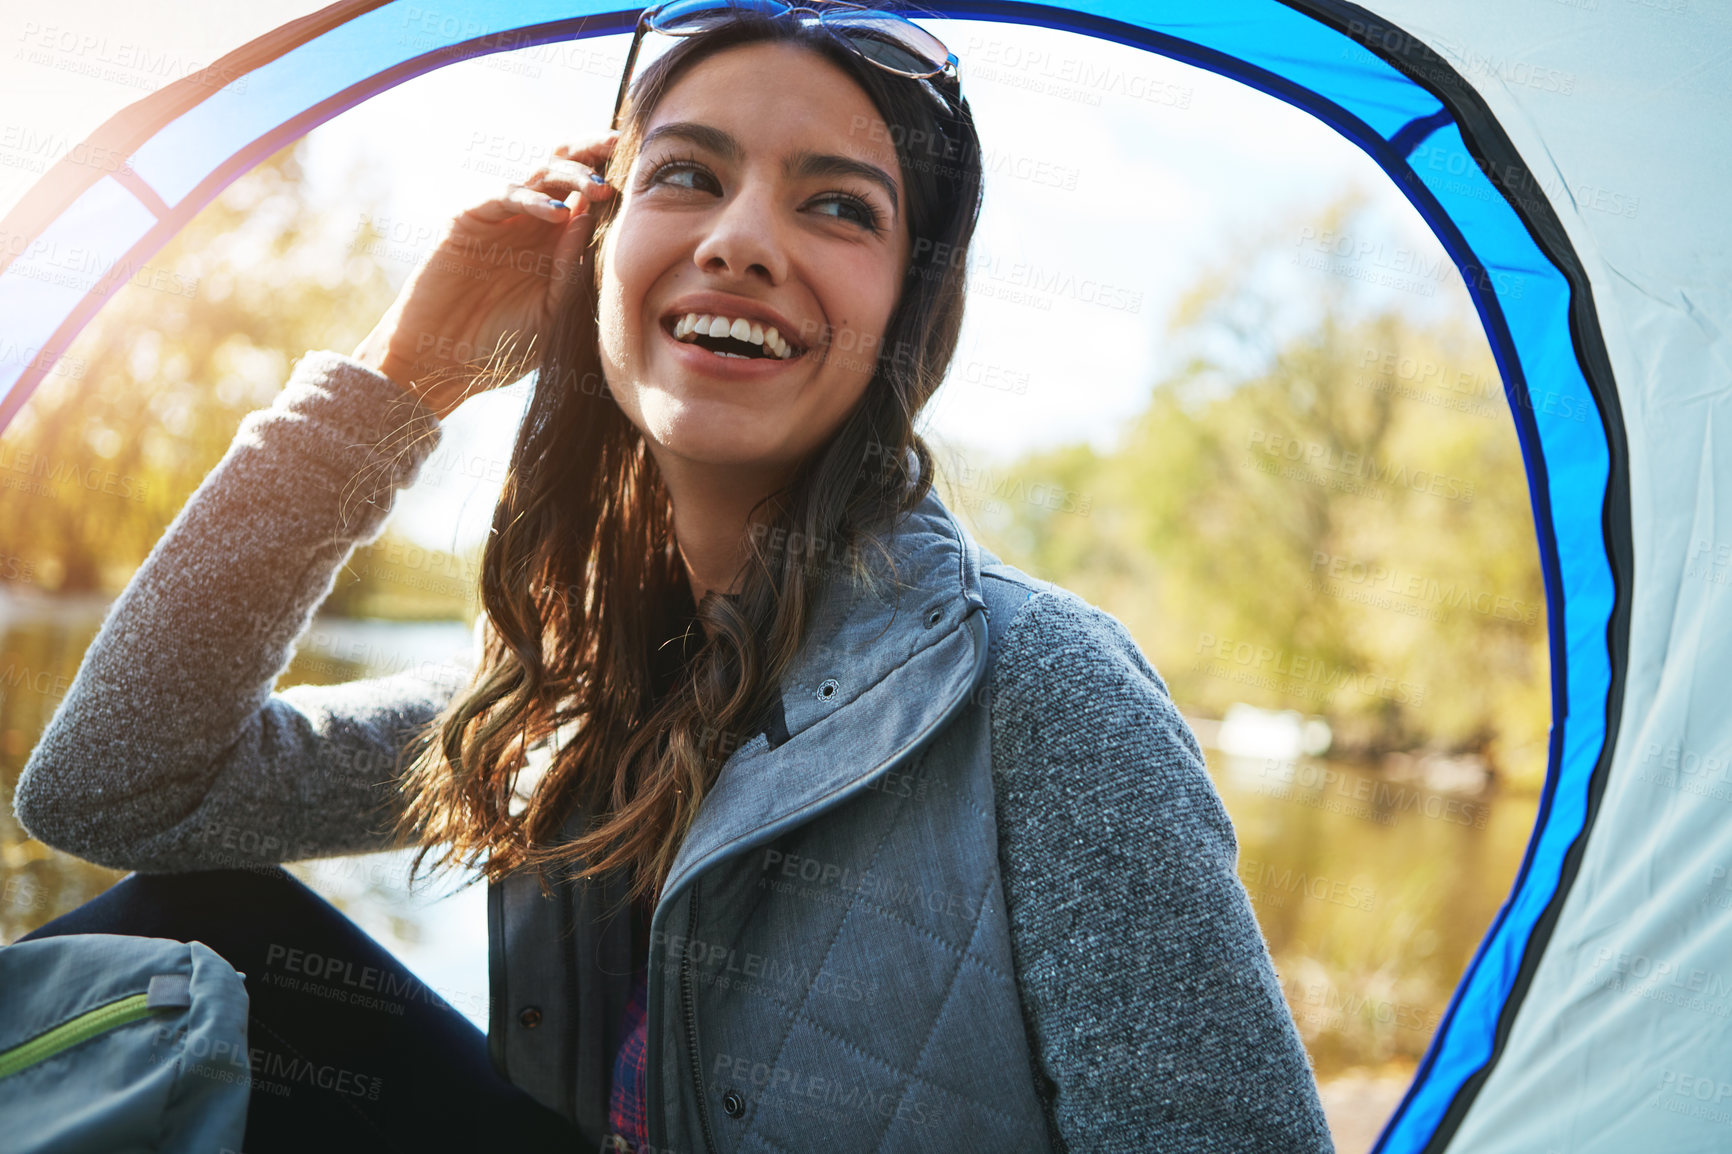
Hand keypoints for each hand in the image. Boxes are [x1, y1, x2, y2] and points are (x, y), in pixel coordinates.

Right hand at [352, 132, 618, 418]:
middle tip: (620, 147)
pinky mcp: (468, 221)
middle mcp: (529, 224)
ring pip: (537, 175)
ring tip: (598, 188)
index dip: (611, 177)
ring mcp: (499, 220)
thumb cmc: (500, 348)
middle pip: (563, 170)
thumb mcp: (552, 313)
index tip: (645, 171)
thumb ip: (572, 270)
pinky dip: (531, 200)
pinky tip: (558, 214)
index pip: (586, 197)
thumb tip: (590, 218)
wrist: (443, 365)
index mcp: (555, 244)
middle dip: (592, 153)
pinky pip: (503, 196)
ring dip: (570, 174)